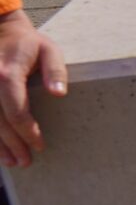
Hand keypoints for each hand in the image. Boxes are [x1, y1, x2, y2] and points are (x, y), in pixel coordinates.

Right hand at [0, 10, 66, 168]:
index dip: (27, 132)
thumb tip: (59, 93)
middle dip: (12, 144)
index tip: (40, 145)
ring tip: (11, 162)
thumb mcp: (48, 49)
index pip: (16, 111)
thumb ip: (55, 70)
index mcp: (6, 74)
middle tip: (26, 162)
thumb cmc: (28, 42)